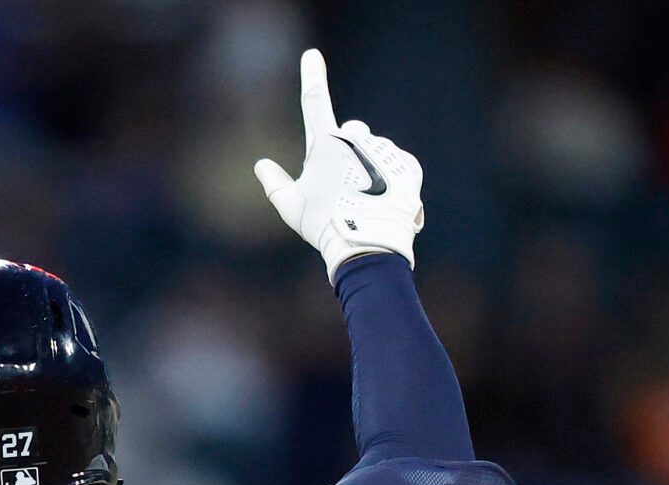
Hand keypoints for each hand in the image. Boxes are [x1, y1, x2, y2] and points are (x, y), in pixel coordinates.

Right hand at [255, 49, 424, 280]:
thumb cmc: (324, 226)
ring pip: (375, 150)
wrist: (368, 245)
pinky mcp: (407, 163)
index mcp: (325, 144)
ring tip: (366, 200)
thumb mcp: (290, 207)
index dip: (312, 76)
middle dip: (348, 147)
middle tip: (344, 185)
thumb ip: (273, 183)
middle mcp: (356, 139)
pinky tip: (384, 201)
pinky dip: (391, 179)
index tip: (312, 55)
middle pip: (351, 131)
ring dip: (370, 166)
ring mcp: (383, 149)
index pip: (314, 101)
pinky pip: (397, 164)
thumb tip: (261, 164)